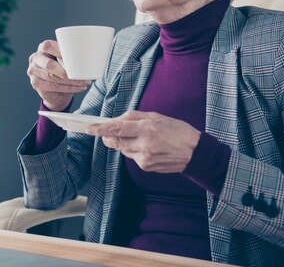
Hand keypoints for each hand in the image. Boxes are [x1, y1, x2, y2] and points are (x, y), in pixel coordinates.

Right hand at [27, 40, 91, 110]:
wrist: (57, 88)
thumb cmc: (64, 69)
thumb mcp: (68, 60)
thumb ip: (74, 55)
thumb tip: (95, 53)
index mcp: (43, 48)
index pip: (47, 46)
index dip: (59, 51)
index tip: (74, 57)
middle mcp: (35, 58)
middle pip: (49, 64)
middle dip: (66, 72)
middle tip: (82, 76)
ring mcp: (33, 71)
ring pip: (52, 77)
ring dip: (70, 81)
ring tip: (84, 82)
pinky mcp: (35, 83)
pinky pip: (53, 86)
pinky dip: (68, 88)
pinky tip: (78, 88)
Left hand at [86, 110, 200, 172]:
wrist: (194, 152)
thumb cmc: (177, 130)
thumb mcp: (157, 116)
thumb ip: (134, 117)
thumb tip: (117, 120)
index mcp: (147, 128)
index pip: (118, 128)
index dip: (101, 129)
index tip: (89, 128)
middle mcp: (144, 144)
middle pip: (116, 141)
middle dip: (108, 136)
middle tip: (104, 132)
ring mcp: (144, 157)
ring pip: (123, 149)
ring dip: (123, 142)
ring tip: (137, 136)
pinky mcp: (146, 166)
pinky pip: (132, 156)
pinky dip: (133, 150)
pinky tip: (146, 147)